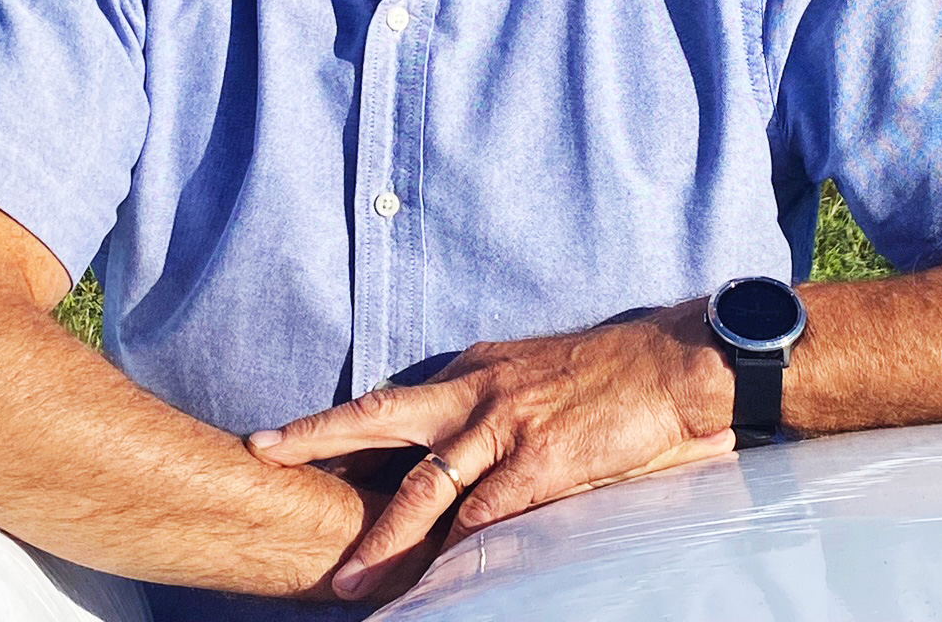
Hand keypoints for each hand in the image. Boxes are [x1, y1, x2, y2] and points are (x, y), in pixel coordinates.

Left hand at [247, 300, 735, 600]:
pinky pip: (486, 514)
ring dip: (381, 537)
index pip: (397, 403)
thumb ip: (497, 406)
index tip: (294, 442)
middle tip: (264, 451)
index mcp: (477, 369)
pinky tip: (436, 579)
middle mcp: (479, 391)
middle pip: (381, 416)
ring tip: (347, 579)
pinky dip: (457, 548)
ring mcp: (507, 426)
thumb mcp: (539, 373)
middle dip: (318, 436)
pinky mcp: (541, 463)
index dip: (345, 426)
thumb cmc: (617, 374)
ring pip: (424, 486)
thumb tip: (469, 448)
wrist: (676, 362)